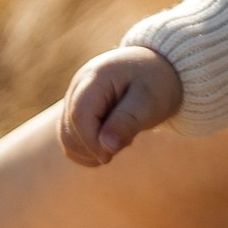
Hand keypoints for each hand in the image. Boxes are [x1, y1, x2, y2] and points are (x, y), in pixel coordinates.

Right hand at [57, 46, 184, 166]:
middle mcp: (78, 87)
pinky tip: (113, 141)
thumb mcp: (150, 100)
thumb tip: (107, 148)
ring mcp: (74, 100)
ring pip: (68, 139)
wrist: (159, 70)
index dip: (91, 141)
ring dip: (93, 150)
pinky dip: (90, 151)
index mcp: (95, 77)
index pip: (80, 115)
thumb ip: (128, 121)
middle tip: (129, 140)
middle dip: (95, 147)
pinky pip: (72, 142)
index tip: (110, 157)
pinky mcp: (77, 113)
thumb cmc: (157, 83)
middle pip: (69, 130)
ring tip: (124, 137)